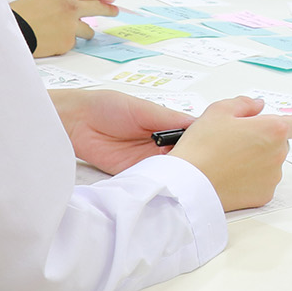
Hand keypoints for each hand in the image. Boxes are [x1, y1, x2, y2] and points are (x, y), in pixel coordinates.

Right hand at [11, 0, 117, 56]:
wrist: (12, 31)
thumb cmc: (22, 13)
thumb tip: (79, 3)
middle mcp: (72, 7)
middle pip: (99, 7)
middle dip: (109, 10)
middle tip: (113, 11)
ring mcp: (71, 26)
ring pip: (88, 30)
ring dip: (83, 31)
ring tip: (67, 31)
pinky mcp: (67, 42)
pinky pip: (73, 42)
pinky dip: (66, 42)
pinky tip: (52, 40)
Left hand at [50, 88, 193, 174]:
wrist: (76, 122)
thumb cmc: (107, 106)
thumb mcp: (143, 108)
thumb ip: (169, 118)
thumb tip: (196, 123)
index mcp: (164, 124)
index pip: (191, 135)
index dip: (203, 142)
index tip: (215, 148)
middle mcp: (158, 144)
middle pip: (184, 155)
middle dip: (192, 161)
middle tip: (203, 167)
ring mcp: (146, 160)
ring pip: (170, 170)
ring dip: (177, 173)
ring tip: (189, 176)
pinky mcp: (133, 173)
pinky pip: (151, 180)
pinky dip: (159, 182)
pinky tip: (168, 183)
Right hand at [170, 96, 291, 210]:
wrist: (189, 182)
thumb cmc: (202, 147)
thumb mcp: (218, 110)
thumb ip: (244, 103)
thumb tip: (257, 105)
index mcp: (273, 130)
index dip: (282, 123)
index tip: (267, 126)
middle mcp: (278, 154)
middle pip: (282, 144)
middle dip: (266, 141)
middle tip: (239, 141)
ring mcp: (273, 177)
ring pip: (272, 164)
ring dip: (259, 161)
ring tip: (231, 159)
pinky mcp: (264, 195)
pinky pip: (263, 183)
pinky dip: (252, 179)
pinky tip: (232, 175)